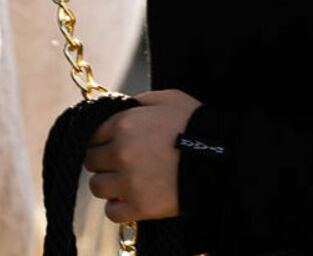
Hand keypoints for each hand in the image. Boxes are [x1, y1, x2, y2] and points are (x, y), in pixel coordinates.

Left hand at [84, 89, 202, 223]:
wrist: (222, 159)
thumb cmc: (196, 124)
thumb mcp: (168, 98)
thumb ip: (140, 102)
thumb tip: (124, 108)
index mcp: (124, 123)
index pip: (92, 134)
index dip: (102, 139)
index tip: (111, 145)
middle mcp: (121, 152)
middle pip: (91, 161)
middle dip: (103, 162)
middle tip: (119, 164)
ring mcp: (129, 181)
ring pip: (97, 187)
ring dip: (108, 185)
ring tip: (123, 183)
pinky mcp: (141, 206)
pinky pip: (112, 213)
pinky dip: (118, 209)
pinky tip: (128, 202)